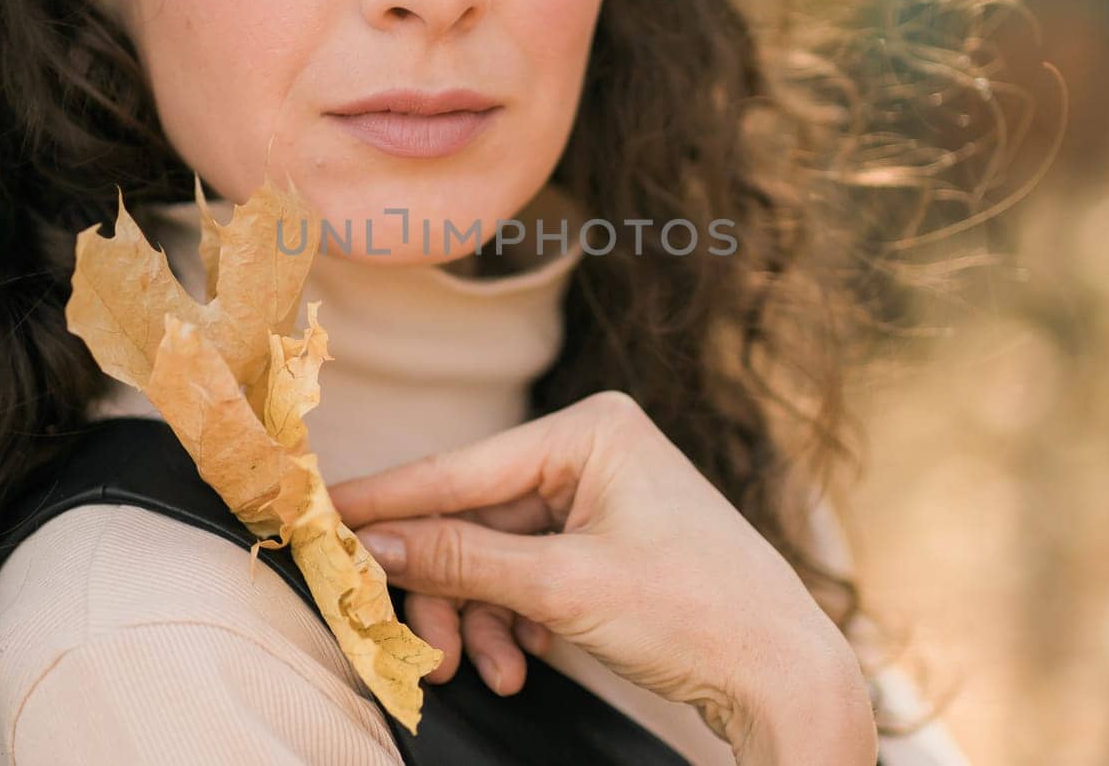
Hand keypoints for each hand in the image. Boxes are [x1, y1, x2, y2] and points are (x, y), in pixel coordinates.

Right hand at [326, 391, 876, 763]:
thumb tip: (378, 547)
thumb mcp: (566, 588)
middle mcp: (594, 452)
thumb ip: (463, 563)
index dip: (389, 500)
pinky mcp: (607, 543)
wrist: (784, 676)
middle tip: (424, 649)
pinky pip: (530, 575)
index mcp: (592, 431)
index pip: (464, 469)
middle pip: (476, 521)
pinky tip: (523, 660)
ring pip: (498, 556)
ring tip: (488, 671)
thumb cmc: (698, 613)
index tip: (324, 514)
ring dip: (483, 617)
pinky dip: (516, 620)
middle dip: (451, 591)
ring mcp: (602, 498)